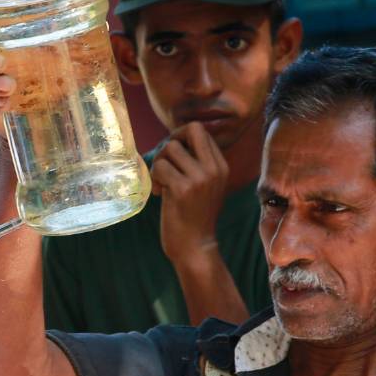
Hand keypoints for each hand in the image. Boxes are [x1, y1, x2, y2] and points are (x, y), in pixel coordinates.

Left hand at [150, 123, 229, 264]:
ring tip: (162, 182)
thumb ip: (197, 164)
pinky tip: (161, 194)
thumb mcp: (205, 186)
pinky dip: (154, 178)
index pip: (200, 132)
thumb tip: (175, 140)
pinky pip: (160, 167)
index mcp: (221, 166)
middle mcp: (214, 169)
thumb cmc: (194, 217)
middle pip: (191, 129)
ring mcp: (200, 178)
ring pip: (170, 148)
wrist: (195, 247)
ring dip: (159, 163)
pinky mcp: (183, 189)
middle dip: (171, 139)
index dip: (180, 140)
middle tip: (165, 160)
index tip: (174, 161)